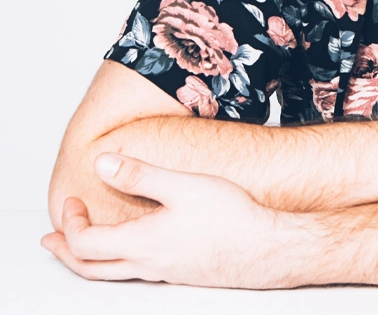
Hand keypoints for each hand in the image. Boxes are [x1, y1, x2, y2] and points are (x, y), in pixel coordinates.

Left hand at [41, 154, 300, 287]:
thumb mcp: (183, 187)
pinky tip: (134, 246)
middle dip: (65, 252)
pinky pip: (136, 273)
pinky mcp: (180, 273)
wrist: (266, 249)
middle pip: (90, 269)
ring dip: (89, 259)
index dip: (70, 223)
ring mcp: (163, 273)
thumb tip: (103, 163)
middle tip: (51, 240)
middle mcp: (147, 265)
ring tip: (85, 244)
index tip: (72, 201)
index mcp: (142, 244)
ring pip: (112, 274)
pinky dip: (118, 261)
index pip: (85, 243)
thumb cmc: (230, 218)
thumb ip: (141, 175)